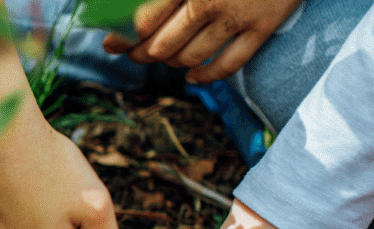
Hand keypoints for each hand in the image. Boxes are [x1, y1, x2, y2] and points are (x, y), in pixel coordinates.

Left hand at [102, 0, 303, 83]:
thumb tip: (133, 6)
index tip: (111, 42)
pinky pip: (228, 66)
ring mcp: (237, 18)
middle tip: (132, 54)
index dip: (122, 37)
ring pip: (190, 58)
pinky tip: (192, 75)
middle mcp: (209, 1)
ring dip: (170, 63)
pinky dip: (206, 76)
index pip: (142, 21)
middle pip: (162, 45)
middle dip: (141, 54)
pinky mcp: (262, 29)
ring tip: (161, 58)